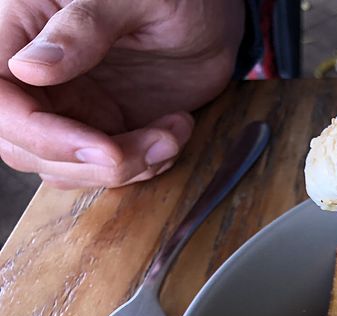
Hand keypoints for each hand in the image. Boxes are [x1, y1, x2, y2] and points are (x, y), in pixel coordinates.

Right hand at [1, 0, 243, 188]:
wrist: (211, 20)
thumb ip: (84, 26)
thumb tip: (29, 68)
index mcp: (22, 30)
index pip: (1, 100)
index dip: (41, 135)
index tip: (104, 149)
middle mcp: (35, 75)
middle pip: (28, 147)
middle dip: (95, 163)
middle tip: (158, 142)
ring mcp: (67, 106)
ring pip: (65, 167)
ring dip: (126, 167)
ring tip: (173, 131)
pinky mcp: (100, 129)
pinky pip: (102, 169)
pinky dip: (140, 167)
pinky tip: (172, 133)